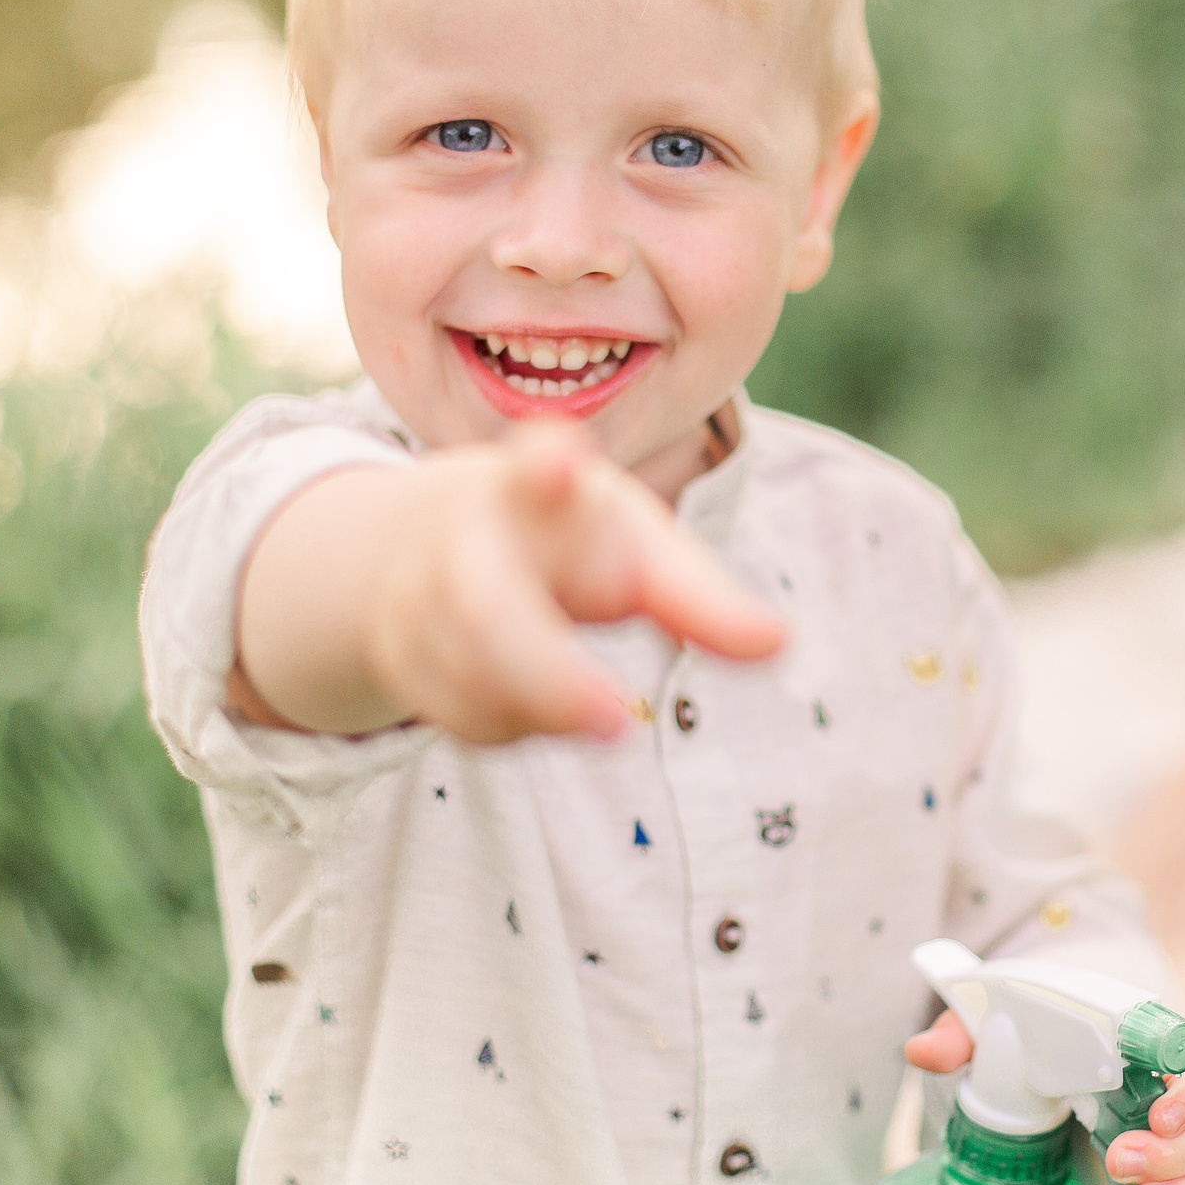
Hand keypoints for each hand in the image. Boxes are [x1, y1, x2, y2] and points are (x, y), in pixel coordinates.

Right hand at [236, 421, 785, 740]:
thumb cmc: (564, 543)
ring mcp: (423, 598)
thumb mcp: (634, 551)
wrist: (426, 546)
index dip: (544, 464)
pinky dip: (508, 724)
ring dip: (537, 708)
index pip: (531, 465)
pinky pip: (457, 713)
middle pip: (482, 606)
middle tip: (619, 721)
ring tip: (607, 720)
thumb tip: (779, 645)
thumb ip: (701, 598)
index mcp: (536, 487)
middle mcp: (467, 537)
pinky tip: (540, 712)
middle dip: (544, 673)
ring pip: (464, 673)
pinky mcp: (404, 656)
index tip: (560, 459)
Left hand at [904, 1010, 1184, 1184]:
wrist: (1045, 1068)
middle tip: (1117, 1164)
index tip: (1158, 1114)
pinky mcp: (1170, 1183)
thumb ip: (963, 1036)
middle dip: (1171, 1154)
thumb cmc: (1029, 1042)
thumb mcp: (990, 1032)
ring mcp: (1175, 1143)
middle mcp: (1167, 1095)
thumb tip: (923, 1051)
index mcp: (1138, 1049)